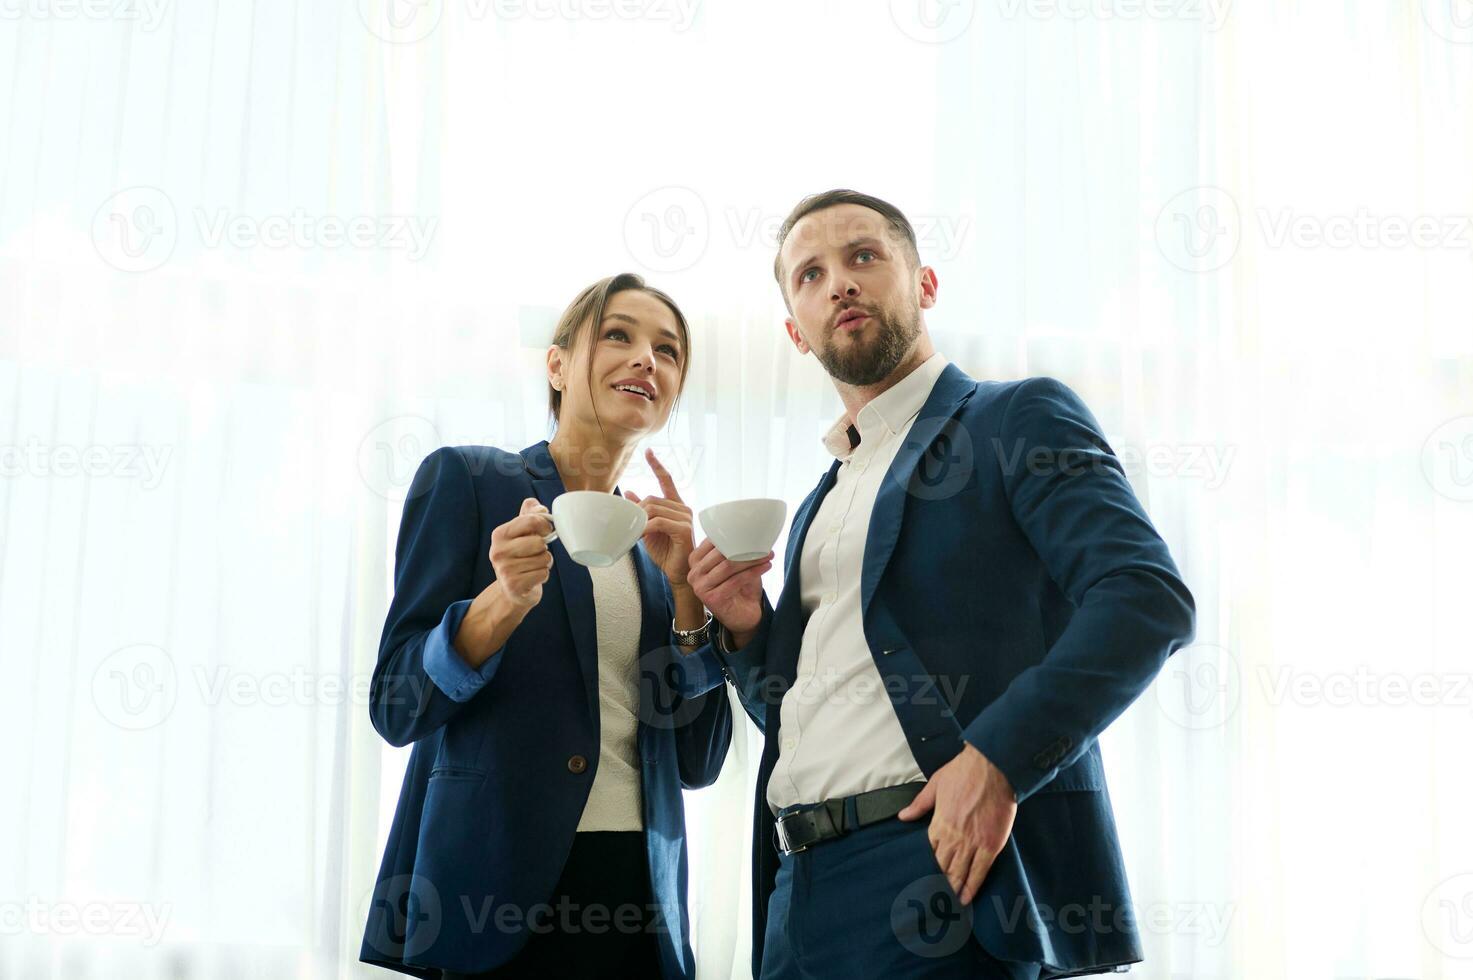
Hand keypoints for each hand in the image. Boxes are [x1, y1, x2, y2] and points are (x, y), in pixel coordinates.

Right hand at [488, 497, 554, 608]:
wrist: (512, 590)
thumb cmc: (520, 558)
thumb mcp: (522, 534)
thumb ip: (530, 516)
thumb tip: (538, 507)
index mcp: (500, 534)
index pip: (531, 520)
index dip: (545, 525)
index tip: (545, 531)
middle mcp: (498, 551)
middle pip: (539, 542)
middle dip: (543, 549)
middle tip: (534, 554)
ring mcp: (504, 569)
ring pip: (544, 558)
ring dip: (544, 563)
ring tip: (532, 567)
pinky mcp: (513, 585)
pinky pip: (543, 573)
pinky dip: (542, 575)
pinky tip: (531, 577)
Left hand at [625, 449, 694, 587]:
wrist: (678, 573)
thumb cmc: (666, 553)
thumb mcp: (649, 530)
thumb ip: (642, 512)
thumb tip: (630, 493)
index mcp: (675, 506)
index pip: (667, 480)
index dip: (657, 465)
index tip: (648, 452)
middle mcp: (683, 508)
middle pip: (652, 498)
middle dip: (637, 512)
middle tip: (630, 527)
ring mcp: (685, 517)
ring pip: (654, 509)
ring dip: (640, 521)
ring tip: (635, 534)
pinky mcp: (684, 529)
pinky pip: (658, 522)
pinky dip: (646, 529)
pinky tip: (641, 537)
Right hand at [686, 539, 772, 640]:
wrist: (743, 615)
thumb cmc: (739, 586)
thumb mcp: (735, 564)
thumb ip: (736, 549)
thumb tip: (752, 530)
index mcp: (695, 560)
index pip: (713, 541)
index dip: (734, 536)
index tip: (753, 533)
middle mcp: (694, 573)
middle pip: (722, 554)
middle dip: (746, 548)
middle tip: (765, 546)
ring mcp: (700, 587)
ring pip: (729, 566)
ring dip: (752, 559)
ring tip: (768, 555)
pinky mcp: (711, 599)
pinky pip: (735, 581)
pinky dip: (753, 572)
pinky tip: (766, 566)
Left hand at [897, 742, 1017, 904]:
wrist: (993, 767)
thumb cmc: (963, 772)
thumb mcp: (935, 784)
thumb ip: (919, 804)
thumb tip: (902, 816)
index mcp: (939, 823)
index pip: (928, 852)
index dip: (924, 868)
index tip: (918, 883)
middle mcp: (955, 837)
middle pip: (942, 867)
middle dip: (936, 884)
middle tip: (929, 902)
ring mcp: (974, 842)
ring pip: (959, 873)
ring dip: (952, 890)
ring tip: (945, 905)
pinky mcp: (991, 845)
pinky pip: (980, 871)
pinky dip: (973, 886)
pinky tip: (966, 898)